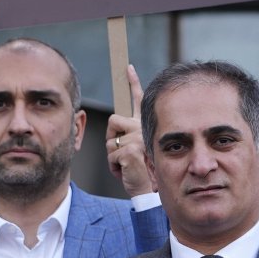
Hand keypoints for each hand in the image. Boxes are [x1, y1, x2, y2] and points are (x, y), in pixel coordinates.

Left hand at [105, 65, 154, 196]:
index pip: (137, 100)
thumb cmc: (140, 171)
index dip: (132, 83)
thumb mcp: (134, 149)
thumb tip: (115, 126)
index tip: (127, 67)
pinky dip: (113, 167)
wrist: (149, 190)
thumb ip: (126, 136)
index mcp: (143, 126)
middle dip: (111, 138)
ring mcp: (137, 139)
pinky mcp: (130, 150)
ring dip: (112, 155)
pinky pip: (110, 155)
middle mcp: (142, 129)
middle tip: (123, 154)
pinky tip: (125, 171)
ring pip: (109, 141)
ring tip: (127, 164)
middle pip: (113, 121)